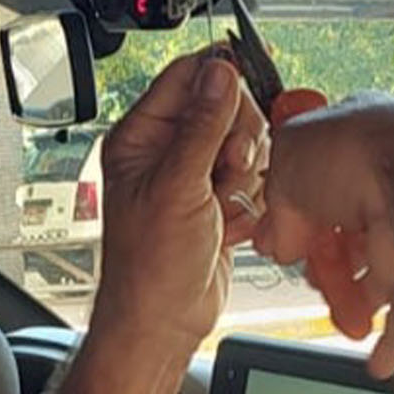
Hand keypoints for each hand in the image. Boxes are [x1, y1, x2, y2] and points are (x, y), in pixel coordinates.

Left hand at [92, 51, 266, 347]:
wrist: (163, 321)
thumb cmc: (150, 266)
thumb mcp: (178, 187)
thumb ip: (202, 126)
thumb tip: (219, 71)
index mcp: (141, 136)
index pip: (186, 77)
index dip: (221, 81)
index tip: (247, 94)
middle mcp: (165, 149)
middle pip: (227, 106)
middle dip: (237, 140)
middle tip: (226, 170)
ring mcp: (193, 174)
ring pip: (245, 143)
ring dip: (244, 175)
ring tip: (222, 205)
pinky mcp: (216, 199)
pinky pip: (252, 177)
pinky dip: (250, 199)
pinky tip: (229, 223)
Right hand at [249, 96, 393, 378]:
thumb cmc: (367, 154)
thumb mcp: (289, 157)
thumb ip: (276, 197)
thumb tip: (281, 238)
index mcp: (367, 134)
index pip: (321, 178)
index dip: (294, 212)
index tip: (281, 241)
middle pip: (349, 231)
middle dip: (326, 265)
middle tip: (314, 280)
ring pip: (379, 270)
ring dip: (354, 301)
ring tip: (347, 321)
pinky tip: (380, 358)